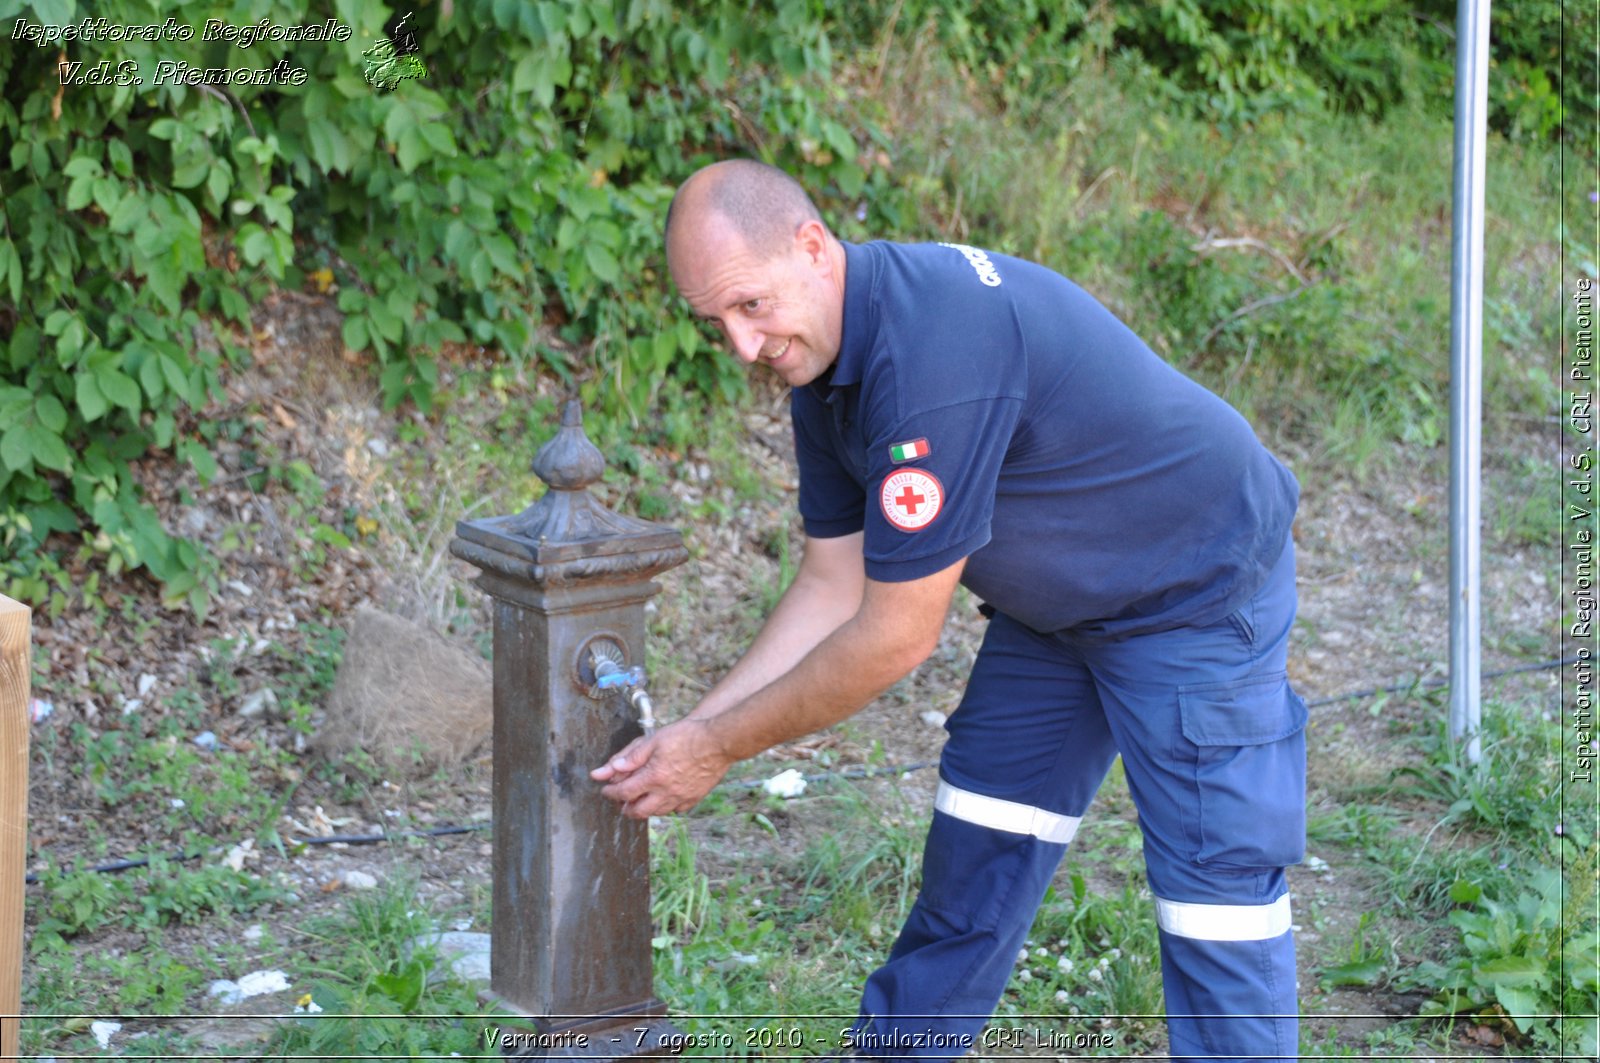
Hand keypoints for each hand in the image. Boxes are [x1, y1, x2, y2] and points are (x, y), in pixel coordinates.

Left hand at [590, 718, 732, 818]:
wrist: (719, 741)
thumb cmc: (688, 736)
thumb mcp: (654, 740)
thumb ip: (631, 757)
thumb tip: (609, 769)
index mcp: (653, 777)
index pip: (624, 792)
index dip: (611, 792)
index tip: (606, 790)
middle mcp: (666, 792)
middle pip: (639, 811)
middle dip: (626, 808)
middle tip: (621, 802)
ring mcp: (682, 797)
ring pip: (657, 813)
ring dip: (644, 810)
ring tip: (639, 801)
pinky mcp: (695, 798)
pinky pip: (676, 810)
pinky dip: (665, 808)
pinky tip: (664, 800)